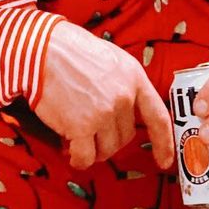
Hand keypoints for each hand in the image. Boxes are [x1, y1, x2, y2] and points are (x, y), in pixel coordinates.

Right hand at [33, 21, 174, 170]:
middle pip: (126, 136)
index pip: (158, 116)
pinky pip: (86, 157)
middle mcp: (123, 96)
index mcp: (134, 77)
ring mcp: (104, 112)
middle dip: (109, 138)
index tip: (164, 160)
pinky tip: (69, 149)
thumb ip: (124, 84)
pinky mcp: (82, 126)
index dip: (164, 142)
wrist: (44, 49)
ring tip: (77, 136)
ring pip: (107, 149)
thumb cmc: (72, 51)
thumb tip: (126, 111)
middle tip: (92, 131)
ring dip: (92, 149)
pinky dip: (78, 158)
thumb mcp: (111, 59)